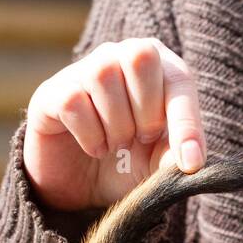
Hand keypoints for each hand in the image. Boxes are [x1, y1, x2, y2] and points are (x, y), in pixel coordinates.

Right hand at [24, 38, 205, 211]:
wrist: (83, 186)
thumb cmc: (130, 162)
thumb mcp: (160, 164)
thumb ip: (176, 156)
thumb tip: (187, 161)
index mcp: (158, 68)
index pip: (179, 78)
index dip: (186, 121)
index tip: (191, 164)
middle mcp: (120, 57)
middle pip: (140, 56)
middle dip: (147, 111)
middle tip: (141, 138)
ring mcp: (83, 70)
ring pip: (104, 75)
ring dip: (117, 126)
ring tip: (117, 144)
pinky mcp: (52, 92)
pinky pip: (73, 102)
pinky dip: (90, 135)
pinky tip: (95, 148)